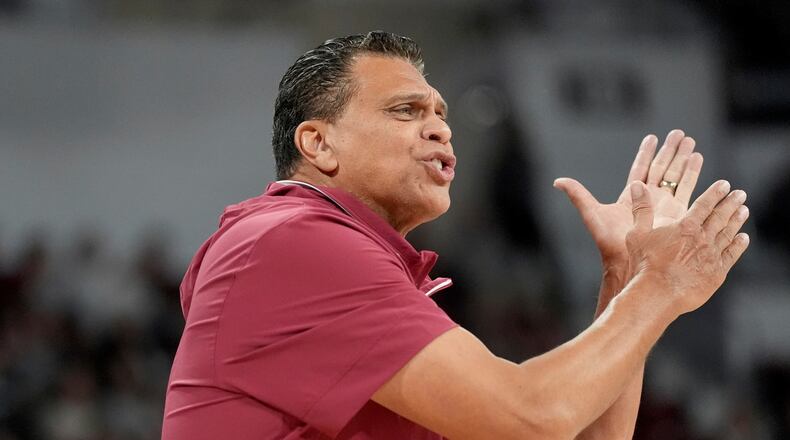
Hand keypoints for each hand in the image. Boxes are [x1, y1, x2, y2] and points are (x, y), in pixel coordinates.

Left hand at [554, 130, 702, 263]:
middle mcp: (649, 198)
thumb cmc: (609, 241)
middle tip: (679, 133)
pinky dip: (693, 174)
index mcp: (631, 196)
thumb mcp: (591, 213)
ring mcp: (664, 205)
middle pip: (661, 168)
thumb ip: (577, 195)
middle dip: (670, 151)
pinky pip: (687, 189)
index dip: (646, 153)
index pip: (640, 168)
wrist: (629, 262)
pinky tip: (698, 159)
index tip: (652, 137)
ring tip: (690, 141)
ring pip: (675, 176)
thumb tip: (557, 181)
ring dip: (683, 158)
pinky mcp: (677, 214)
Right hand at [626, 180, 749, 313]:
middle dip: (731, 203)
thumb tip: (638, 187)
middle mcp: (703, 238)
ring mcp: (712, 256)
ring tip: (744, 211)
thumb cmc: (645, 264)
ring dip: (737, 221)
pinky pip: (731, 255)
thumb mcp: (637, 233)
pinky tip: (743, 238)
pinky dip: (739, 245)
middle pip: (721, 217)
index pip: (704, 205)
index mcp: (685, 227)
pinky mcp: (716, 273)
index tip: (724, 185)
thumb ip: (641, 209)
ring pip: (728, 234)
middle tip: (740, 194)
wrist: (658, 293)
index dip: (715, 193)